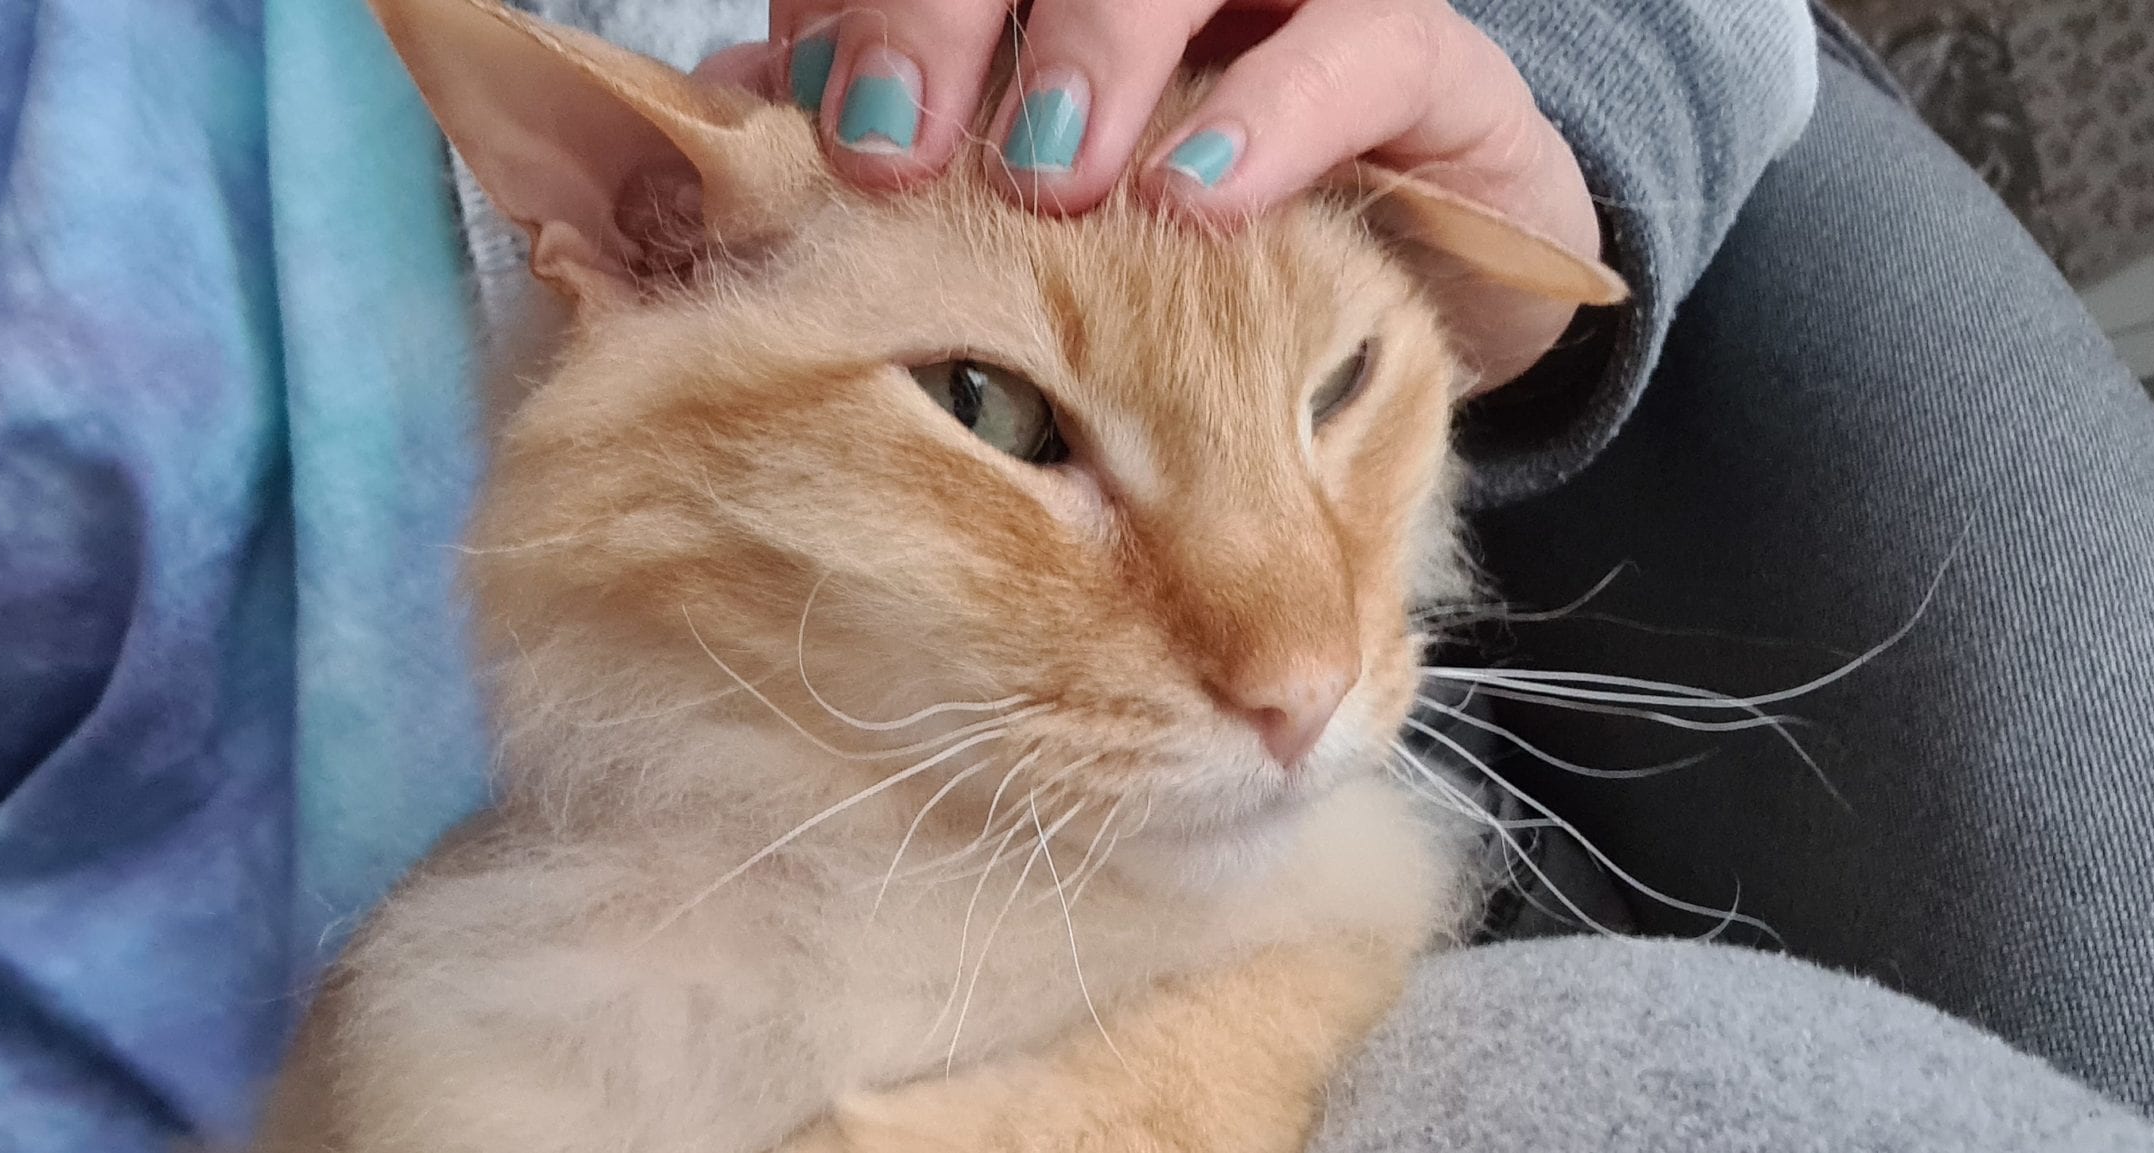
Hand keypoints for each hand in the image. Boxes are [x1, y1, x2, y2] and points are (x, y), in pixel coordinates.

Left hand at [698, 0, 1603, 388]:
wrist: (1402, 326)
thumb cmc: (1177, 287)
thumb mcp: (1016, 237)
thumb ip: (882, 155)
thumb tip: (735, 114)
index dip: (854, 10)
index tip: (803, 117)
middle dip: (935, 14)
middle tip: (888, 147)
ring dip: (1092, 46)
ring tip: (1043, 179)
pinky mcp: (1418, 57)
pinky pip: (1361, 42)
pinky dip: (1270, 119)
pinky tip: (1194, 205)